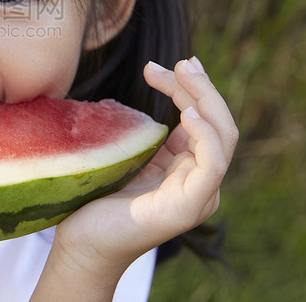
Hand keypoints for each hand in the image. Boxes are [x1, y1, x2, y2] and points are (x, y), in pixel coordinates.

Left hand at [46, 57, 237, 289]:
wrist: (82, 243)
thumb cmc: (97, 199)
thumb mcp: (127, 153)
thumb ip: (145, 130)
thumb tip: (149, 82)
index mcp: (186, 166)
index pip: (202, 118)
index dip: (188, 88)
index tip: (161, 65)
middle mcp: (200, 180)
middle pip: (219, 122)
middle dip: (202, 86)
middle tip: (182, 62)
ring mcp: (199, 194)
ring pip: (223, 137)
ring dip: (207, 100)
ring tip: (184, 74)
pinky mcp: (190, 205)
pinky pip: (212, 164)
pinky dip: (206, 134)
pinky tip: (189, 114)